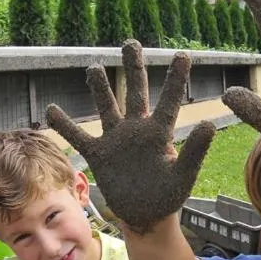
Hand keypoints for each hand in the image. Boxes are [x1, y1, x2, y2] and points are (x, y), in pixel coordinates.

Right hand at [45, 40, 215, 232]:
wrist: (145, 216)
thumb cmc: (168, 197)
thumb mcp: (183, 175)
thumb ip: (195, 151)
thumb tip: (209, 123)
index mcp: (159, 133)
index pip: (169, 100)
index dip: (176, 78)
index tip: (183, 54)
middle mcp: (137, 130)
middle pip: (135, 91)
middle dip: (133, 67)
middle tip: (131, 43)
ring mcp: (116, 140)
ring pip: (106, 106)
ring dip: (99, 88)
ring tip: (93, 67)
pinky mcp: (99, 155)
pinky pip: (79, 136)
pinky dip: (65, 125)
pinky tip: (51, 109)